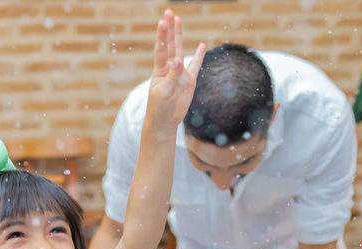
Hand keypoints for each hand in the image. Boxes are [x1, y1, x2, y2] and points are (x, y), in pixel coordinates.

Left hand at [144, 9, 205, 131]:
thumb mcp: (163, 92)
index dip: (162, 36)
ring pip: (180, 51)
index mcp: (159, 71)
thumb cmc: (159, 108)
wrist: (164, 122)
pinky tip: (201, 45)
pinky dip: (199, 56)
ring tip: (178, 20)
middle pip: (170, 45)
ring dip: (179, 36)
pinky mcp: (189, 81)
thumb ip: (171, 76)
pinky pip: (195, 66)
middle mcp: (169, 68)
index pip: (161, 49)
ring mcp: (179, 74)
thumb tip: (177, 60)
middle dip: (170, 29)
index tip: (162, 21)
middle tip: (169, 13)